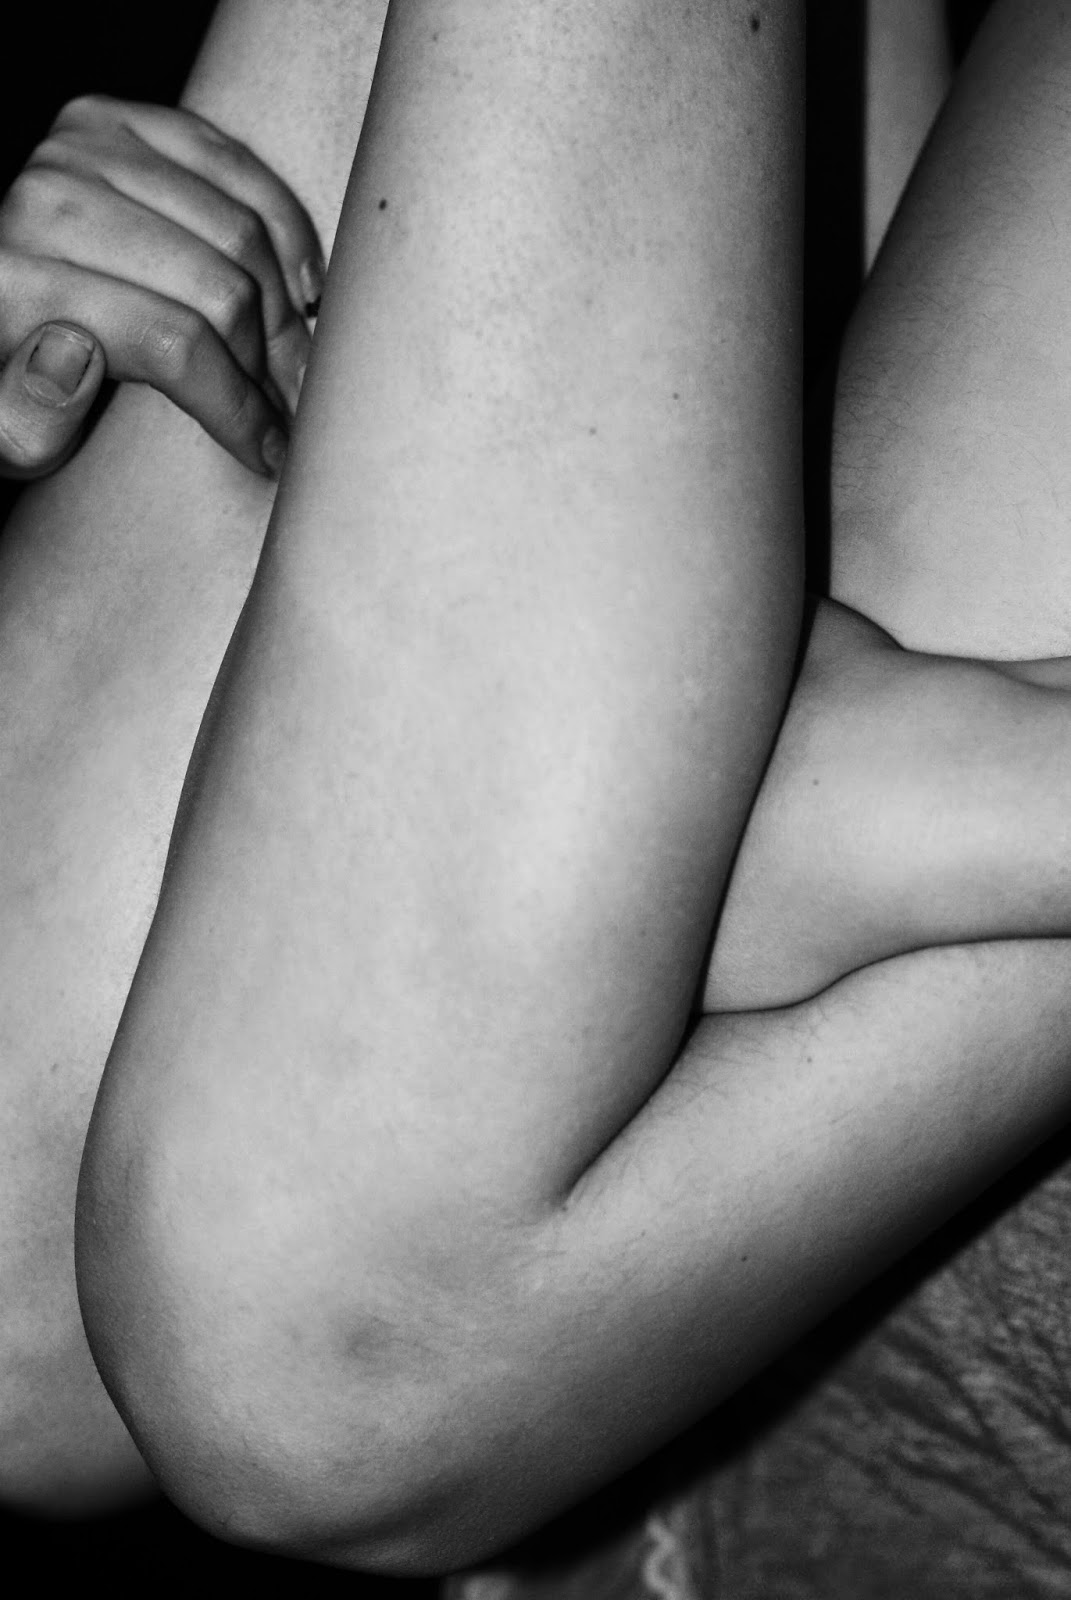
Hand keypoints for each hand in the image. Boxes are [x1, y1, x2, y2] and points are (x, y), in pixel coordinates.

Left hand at [0, 95, 325, 480]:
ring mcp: (81, 149)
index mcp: (13, 282)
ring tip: (292, 362)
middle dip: (270, 364)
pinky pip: (234, 164)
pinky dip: (282, 226)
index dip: (237, 407)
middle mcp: (44, 200)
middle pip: (218, 289)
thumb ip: (29, 419)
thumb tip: (72, 355)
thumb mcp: (10, 435)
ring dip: (285, 308)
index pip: (170, 343)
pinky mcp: (115, 120)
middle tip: (294, 409)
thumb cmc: (16, 381)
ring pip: (238, 233)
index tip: (271, 451)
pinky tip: (299, 285)